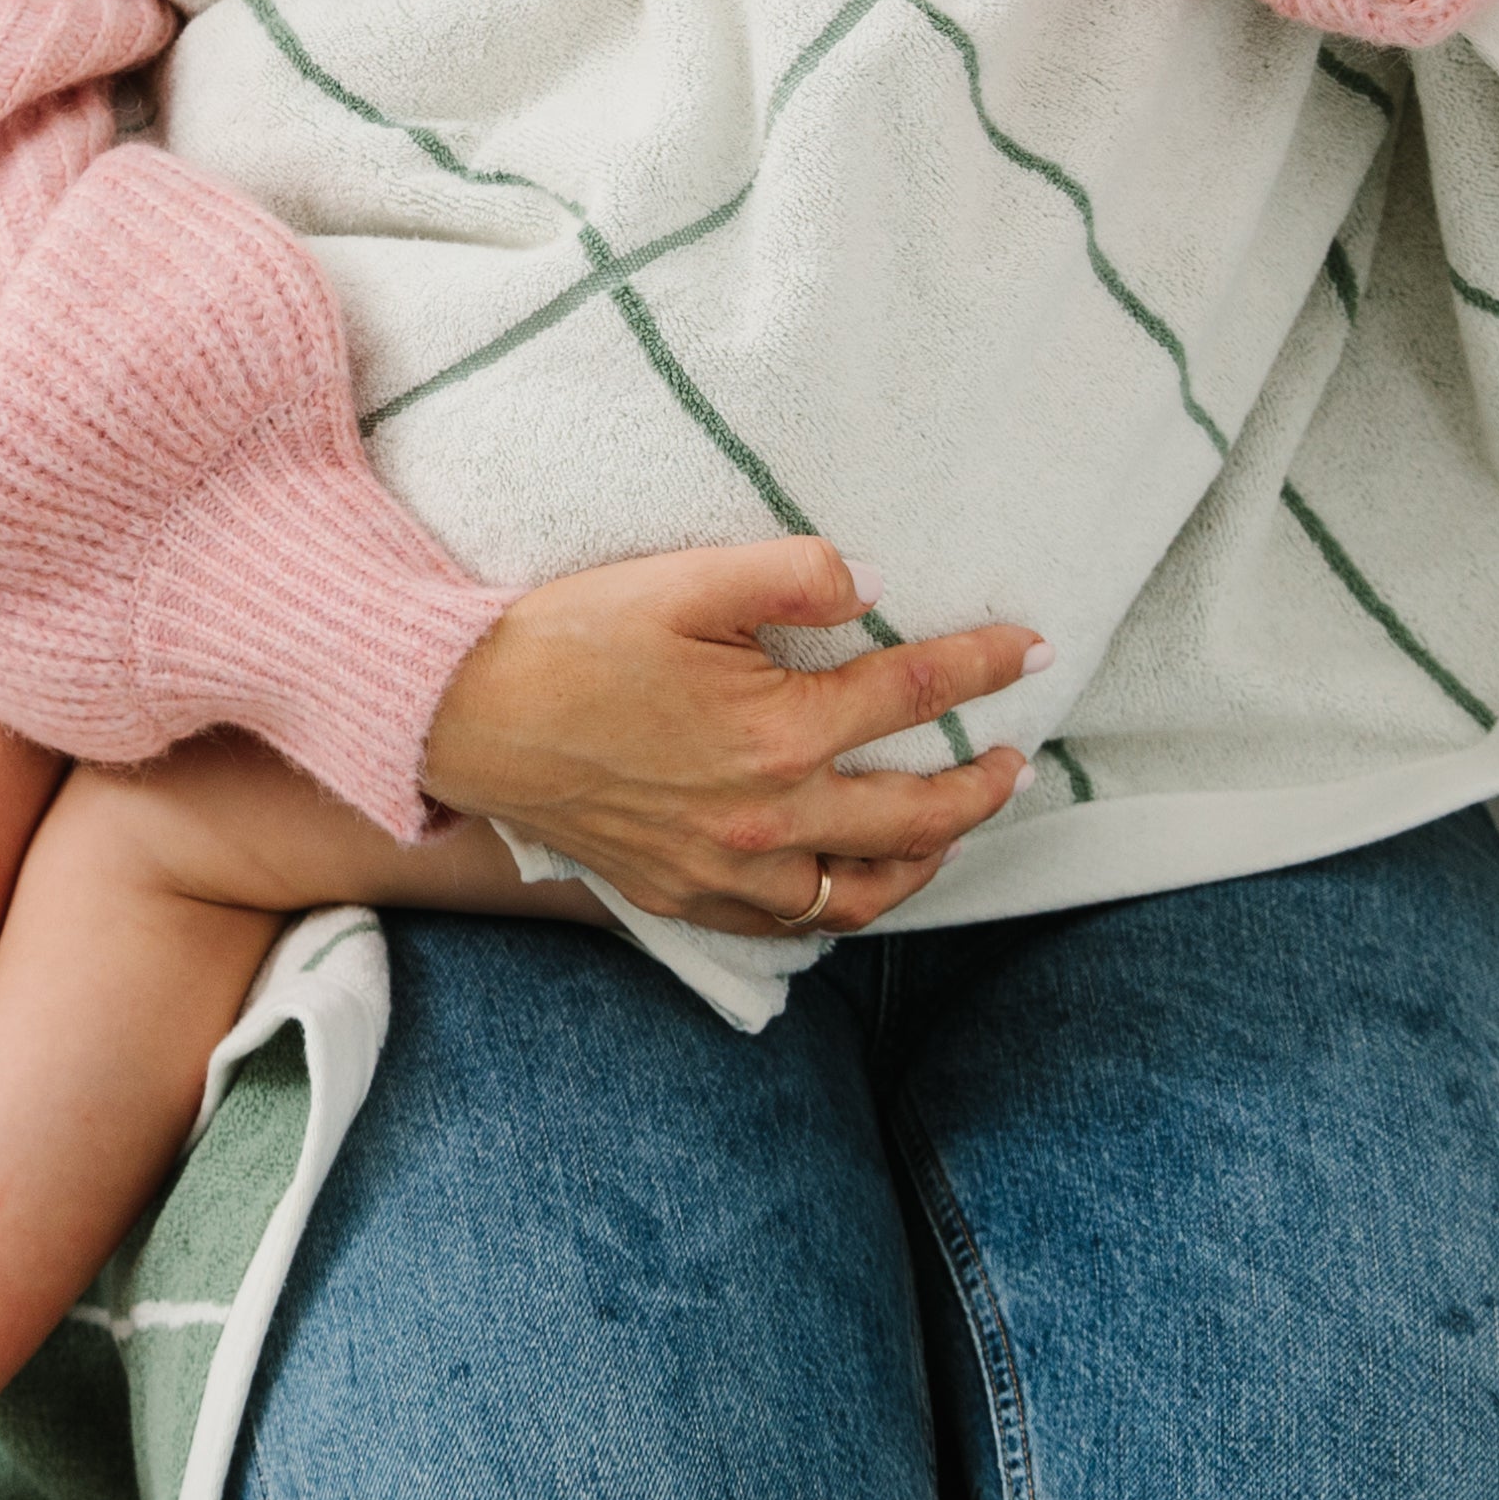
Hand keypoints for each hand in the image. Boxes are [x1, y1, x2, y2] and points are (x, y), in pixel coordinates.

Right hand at [417, 537, 1036, 934]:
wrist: (466, 714)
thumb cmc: (572, 638)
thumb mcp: (685, 578)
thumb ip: (791, 575)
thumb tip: (873, 585)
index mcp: (778, 733)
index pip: (915, 694)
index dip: (984, 665)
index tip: (1032, 648)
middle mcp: (765, 818)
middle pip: (914, 817)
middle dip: (981, 788)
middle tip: (1016, 763)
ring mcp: (725, 870)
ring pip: (861, 892)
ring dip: (924, 862)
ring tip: (953, 828)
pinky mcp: (684, 893)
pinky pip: (790, 924)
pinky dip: (840, 907)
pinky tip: (852, 880)